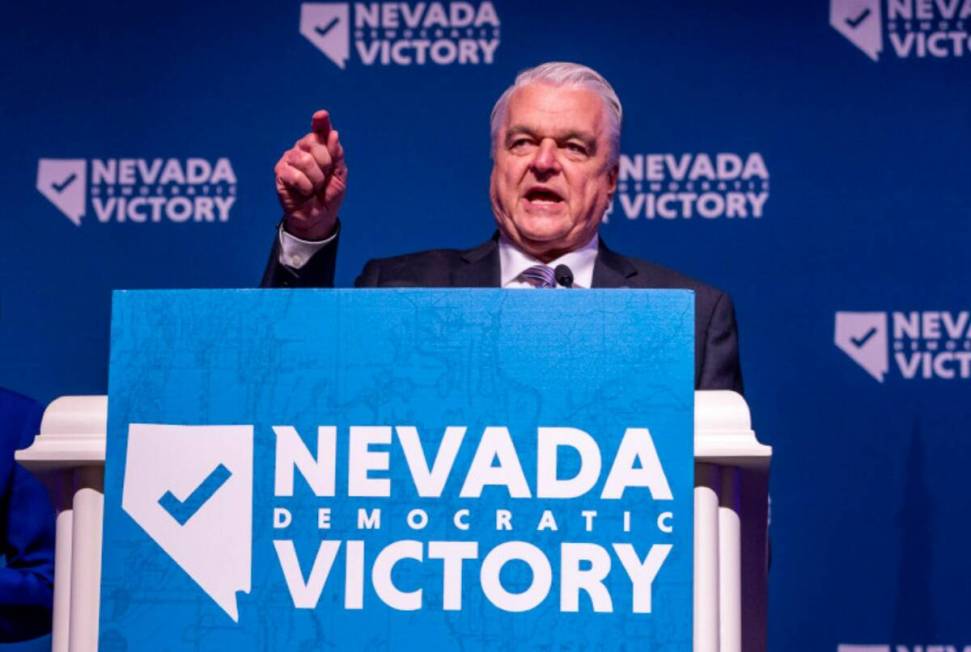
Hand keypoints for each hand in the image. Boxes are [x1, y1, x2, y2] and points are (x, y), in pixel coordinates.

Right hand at [275, 110, 346, 239]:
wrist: (319, 217)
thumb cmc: (329, 195)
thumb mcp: (339, 174)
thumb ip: (337, 154)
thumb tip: (333, 134)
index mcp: (317, 147)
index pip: (319, 130)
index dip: (320, 122)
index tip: (321, 115)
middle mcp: (302, 149)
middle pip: (315, 143)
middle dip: (326, 164)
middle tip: (324, 179)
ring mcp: (289, 160)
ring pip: (305, 160)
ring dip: (316, 179)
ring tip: (314, 187)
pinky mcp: (280, 173)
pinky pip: (295, 175)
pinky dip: (305, 186)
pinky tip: (304, 192)